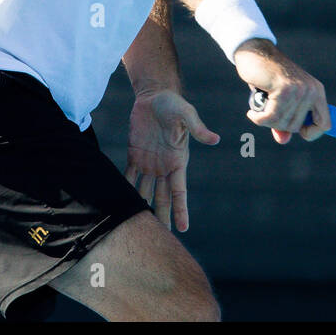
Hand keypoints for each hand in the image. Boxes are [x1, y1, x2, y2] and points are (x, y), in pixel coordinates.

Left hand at [125, 90, 219, 230]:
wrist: (155, 95)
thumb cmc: (173, 104)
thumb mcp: (186, 114)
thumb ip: (198, 128)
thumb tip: (215, 139)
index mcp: (178, 160)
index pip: (179, 190)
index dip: (181, 209)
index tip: (183, 228)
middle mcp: (164, 166)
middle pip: (162, 197)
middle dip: (162, 217)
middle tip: (159, 239)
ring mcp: (149, 162)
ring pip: (145, 191)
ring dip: (143, 207)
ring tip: (138, 227)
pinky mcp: (135, 154)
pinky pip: (129, 175)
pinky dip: (125, 188)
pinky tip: (120, 203)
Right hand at [234, 39, 328, 143]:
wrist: (256, 52)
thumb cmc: (268, 78)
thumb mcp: (279, 102)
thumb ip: (282, 121)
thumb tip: (283, 141)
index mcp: (317, 92)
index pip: (325, 124)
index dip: (312, 133)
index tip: (297, 131)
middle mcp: (312, 91)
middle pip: (296, 127)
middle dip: (278, 124)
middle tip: (267, 111)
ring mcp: (299, 89)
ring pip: (282, 122)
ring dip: (266, 120)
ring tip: (260, 107)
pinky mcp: (284, 88)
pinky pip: (271, 116)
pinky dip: (258, 118)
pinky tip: (252, 112)